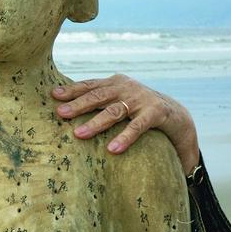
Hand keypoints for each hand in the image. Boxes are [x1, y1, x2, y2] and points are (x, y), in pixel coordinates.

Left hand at [52, 74, 199, 174]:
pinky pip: (138, 127)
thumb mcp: (118, 101)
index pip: (89, 85)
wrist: (176, 115)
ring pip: (114, 111)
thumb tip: (64, 111)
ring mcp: (142, 99)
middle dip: (78, 105)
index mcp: (115, 82)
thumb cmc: (138, 109)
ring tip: (78, 134)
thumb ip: (99, 102)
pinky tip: (112, 149)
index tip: (53, 95)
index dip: (71, 90)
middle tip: (60, 113)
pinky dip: (124, 137)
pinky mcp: (156, 113)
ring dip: (95, 123)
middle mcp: (126, 87)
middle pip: (98, 96)